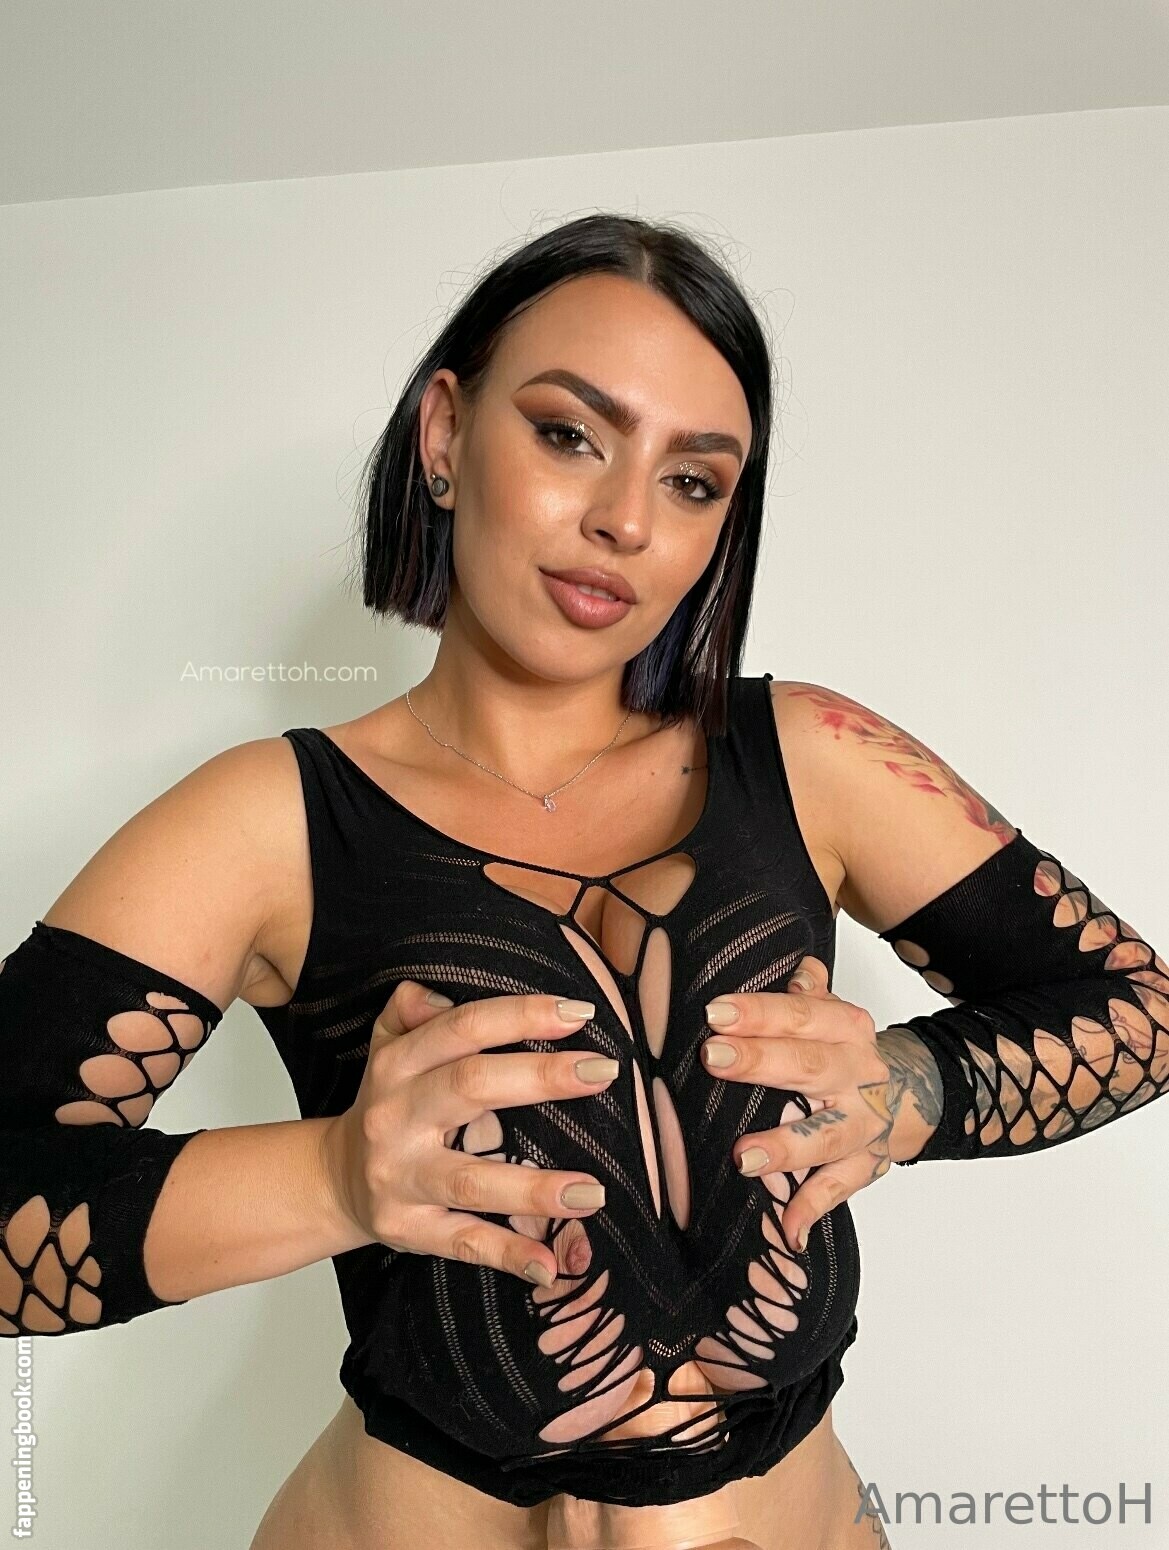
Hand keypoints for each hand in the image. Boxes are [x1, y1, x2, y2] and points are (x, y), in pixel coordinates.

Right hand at [320, 982, 621, 1286]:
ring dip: (534, 1189)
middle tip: (604, 1070)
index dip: (518, 1017)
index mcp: (398, 1065)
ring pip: (471, 1181)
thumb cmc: (389, 1104)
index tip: (579, 1013)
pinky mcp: (409, 1229)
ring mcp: (401, 1178)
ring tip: (594, 1192)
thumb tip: (437, 993)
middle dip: (540, 1077)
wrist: (333, 1180)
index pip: (461, 1030)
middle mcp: (395, 1118)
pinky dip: (508, 1256)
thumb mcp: (388, 1047)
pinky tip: (551, 1264)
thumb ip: (412, 1010)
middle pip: (469, 1088)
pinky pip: (463, 1243)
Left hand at [700, 956, 893, 1250]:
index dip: (760, 1013)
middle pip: (810, 1065)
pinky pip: (840, 1188)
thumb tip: (797, 965)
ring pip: (827, 1134)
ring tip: (744, 1157)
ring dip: (787, 1146)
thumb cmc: (848, 1048)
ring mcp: (864, 1123)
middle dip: (761, 1062)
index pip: (801, 1015)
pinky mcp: (866, 1164)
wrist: (918, 1090)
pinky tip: (788, 1228)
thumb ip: (807, 993)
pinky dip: (813, 1208)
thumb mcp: (831, 1012)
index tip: (715, 1013)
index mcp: (846, 1029)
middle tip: (713, 1057)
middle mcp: (857, 1074)